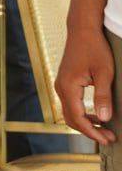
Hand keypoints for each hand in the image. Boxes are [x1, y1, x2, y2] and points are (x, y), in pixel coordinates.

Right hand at [55, 26, 115, 144]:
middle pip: (71, 118)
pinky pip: (71, 104)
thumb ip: (103, 96)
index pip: (78, 117)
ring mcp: (61, 85)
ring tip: (105, 129)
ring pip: (70, 112)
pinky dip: (83, 114)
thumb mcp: (104, 73)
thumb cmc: (94, 49)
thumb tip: (105, 119)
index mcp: (68, 87)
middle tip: (109, 138)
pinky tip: (96, 116)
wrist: (82, 30)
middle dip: (90, 131)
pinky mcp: (65, 82)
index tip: (107, 139)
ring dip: (86, 123)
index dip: (92, 132)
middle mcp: (60, 88)